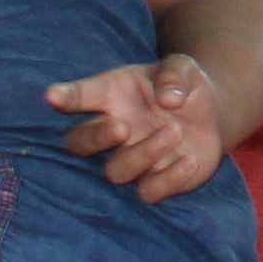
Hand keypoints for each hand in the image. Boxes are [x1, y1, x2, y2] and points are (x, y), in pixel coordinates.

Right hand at [49, 56, 226, 203]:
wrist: (210, 114)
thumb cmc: (183, 87)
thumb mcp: (184, 68)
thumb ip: (174, 76)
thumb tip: (169, 99)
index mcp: (111, 96)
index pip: (80, 96)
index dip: (65, 97)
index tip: (52, 96)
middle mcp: (114, 130)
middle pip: (80, 144)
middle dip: (95, 138)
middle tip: (121, 127)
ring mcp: (132, 159)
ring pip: (116, 172)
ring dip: (143, 154)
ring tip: (174, 131)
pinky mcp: (155, 181)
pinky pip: (148, 193)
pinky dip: (168, 180)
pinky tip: (189, 160)